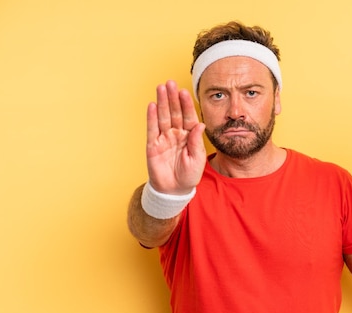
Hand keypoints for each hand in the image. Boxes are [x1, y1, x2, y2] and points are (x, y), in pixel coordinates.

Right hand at [146, 80, 205, 194]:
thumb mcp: (197, 159)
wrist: (174, 190)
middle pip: (174, 112)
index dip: (186, 104)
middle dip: (172, 98)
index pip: (188, 116)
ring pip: (163, 117)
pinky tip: (152, 105)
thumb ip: (197, 142)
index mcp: (190, 136)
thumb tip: (200, 124)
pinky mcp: (153, 145)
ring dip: (162, 102)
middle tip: (171, 82)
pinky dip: (151, 117)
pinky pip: (152, 129)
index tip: (184, 92)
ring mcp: (164, 138)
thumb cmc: (188, 175)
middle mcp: (177, 134)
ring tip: (161, 88)